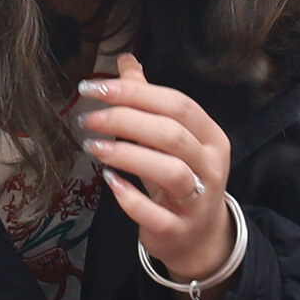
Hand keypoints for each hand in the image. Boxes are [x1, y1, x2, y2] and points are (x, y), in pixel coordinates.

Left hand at [81, 56, 237, 287]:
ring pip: (169, 171)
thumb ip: (149, 100)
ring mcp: (198, 200)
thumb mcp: (172, 139)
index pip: (177, 105)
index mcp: (211, 137)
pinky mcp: (178, 229)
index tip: (94, 88)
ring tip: (93, 147)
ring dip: (126, 154)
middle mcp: (210, 166)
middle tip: (88, 118)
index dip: (134, 92)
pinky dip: (129, 196)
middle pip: (172, 134)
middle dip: (125, 120)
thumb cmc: (181, 180)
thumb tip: (126, 61)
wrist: (199, 238)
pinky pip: (154, 213)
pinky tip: (109, 181)